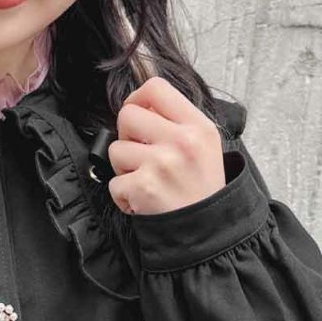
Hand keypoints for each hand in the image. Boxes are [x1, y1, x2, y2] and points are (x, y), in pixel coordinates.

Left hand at [106, 77, 225, 214]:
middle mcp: (182, 141)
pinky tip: (144, 201)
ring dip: (124, 169)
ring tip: (147, 181)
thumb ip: (176, 121)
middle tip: (143, 157)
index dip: (137, 100)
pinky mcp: (144, 187)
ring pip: (115, 150)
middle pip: (127, 115)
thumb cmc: (201, 190)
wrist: (208, 232)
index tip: (138, 117)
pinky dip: (124, 196)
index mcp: (198, 126)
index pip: (155, 88)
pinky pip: (113, 182)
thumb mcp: (204, 145)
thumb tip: (140, 104)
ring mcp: (162, 163)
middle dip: (127, 137)